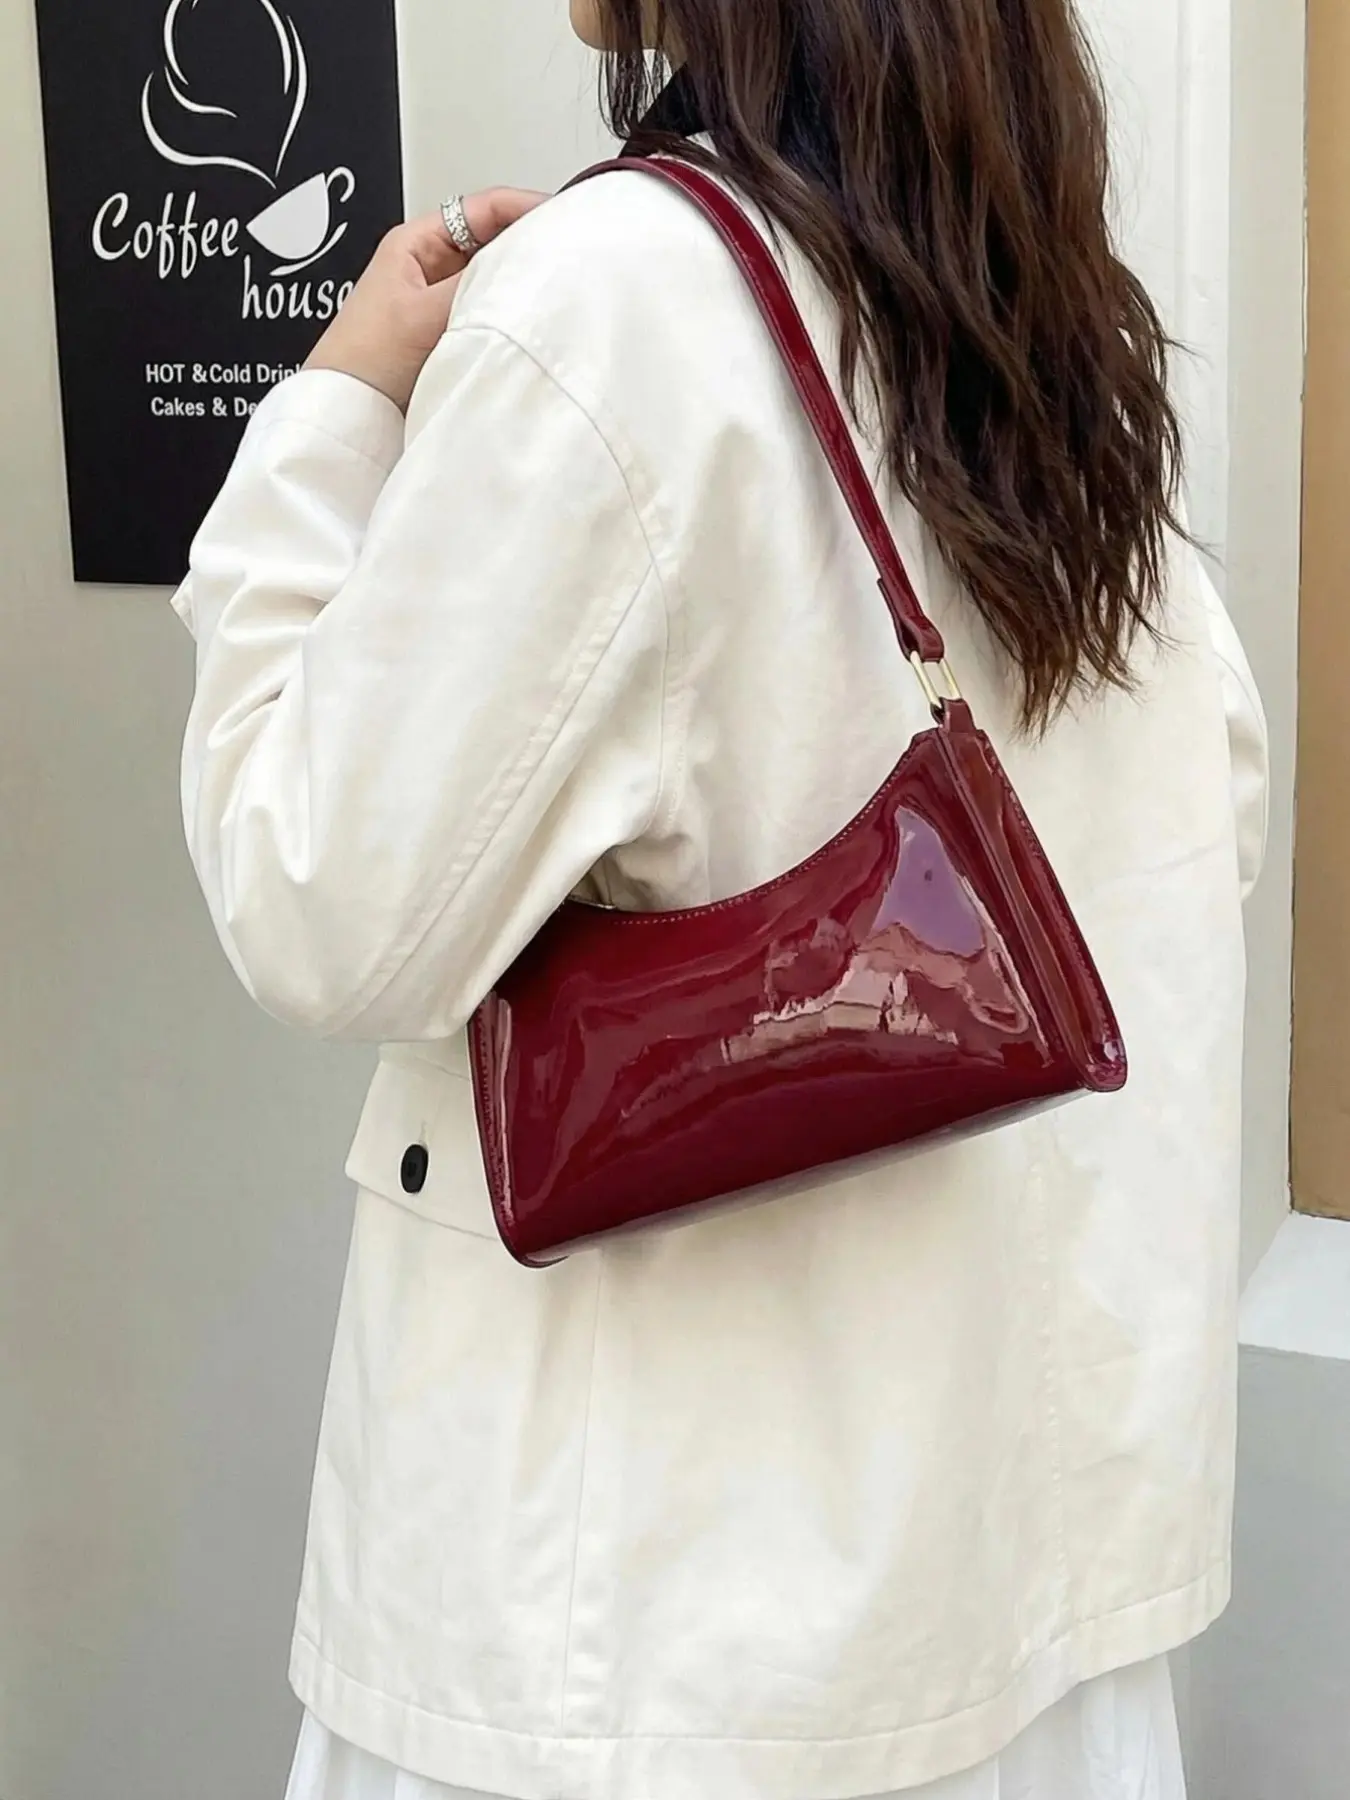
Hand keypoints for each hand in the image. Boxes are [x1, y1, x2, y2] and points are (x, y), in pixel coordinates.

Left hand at [304, 188, 547, 411]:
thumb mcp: (424, 312)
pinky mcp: (452, 333)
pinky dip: (511, 316)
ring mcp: (444, 299)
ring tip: (555, 289)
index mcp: (419, 242)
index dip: (527, 206)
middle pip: (496, 241)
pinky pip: (490, 314)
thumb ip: (475, 284)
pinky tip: (529, 323)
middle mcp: (434, 265)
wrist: (350, 412)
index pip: (485, 208)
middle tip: (569, 257)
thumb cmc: (364, 358)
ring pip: (495, 279)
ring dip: (521, 284)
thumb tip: (525, 263)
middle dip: (531, 246)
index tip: (563, 218)